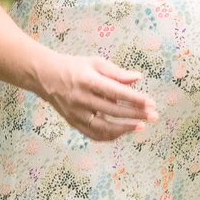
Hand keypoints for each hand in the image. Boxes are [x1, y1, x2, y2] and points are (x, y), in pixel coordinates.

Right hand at [39, 52, 157, 140]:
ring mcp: (75, 112)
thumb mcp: (95, 63)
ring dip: (124, 128)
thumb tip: (138, 78)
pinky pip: (93, 134)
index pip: (115, 92)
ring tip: (141, 126)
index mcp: (87, 80)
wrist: (45, 76)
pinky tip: (123, 132)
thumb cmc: (74, 67)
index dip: (134, 99)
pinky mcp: (72, 122)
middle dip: (135, 114)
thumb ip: (117, 72)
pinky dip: (109, 136)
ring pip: (103, 127)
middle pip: (112, 110)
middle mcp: (80, 98)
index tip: (151, 103)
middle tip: (154, 116)